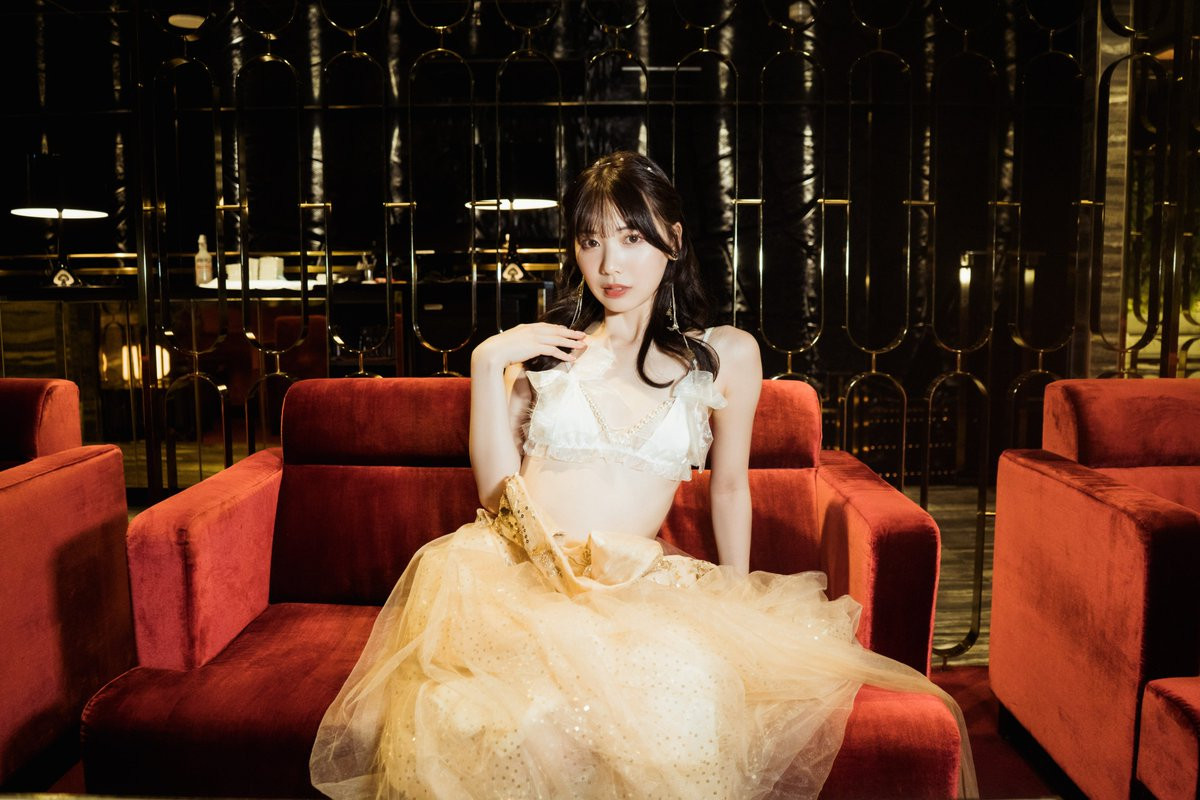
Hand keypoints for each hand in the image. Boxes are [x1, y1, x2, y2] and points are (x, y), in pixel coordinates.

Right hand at [472, 323, 586, 369]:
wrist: (494, 351)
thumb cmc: (499, 348)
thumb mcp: (511, 339)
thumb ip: (520, 339)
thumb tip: (522, 344)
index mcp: (528, 327)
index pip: (547, 326)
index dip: (559, 328)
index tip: (567, 330)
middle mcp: (534, 330)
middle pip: (557, 331)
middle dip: (571, 333)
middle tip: (583, 335)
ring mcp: (535, 338)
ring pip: (559, 339)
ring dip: (572, 343)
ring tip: (582, 345)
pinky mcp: (536, 347)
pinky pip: (554, 351)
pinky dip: (564, 355)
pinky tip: (572, 359)